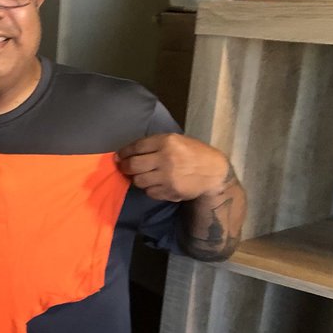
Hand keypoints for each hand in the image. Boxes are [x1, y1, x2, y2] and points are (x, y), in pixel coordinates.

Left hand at [116, 133, 233, 201]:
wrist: (214, 172)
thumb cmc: (194, 153)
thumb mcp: (177, 141)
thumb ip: (156, 145)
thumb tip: (129, 152)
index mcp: (167, 141)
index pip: (136, 147)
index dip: (124, 152)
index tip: (118, 156)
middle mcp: (165, 158)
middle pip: (133, 165)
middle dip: (125, 167)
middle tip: (124, 168)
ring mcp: (167, 176)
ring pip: (139, 181)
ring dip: (137, 179)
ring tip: (142, 176)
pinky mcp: (170, 191)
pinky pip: (149, 192)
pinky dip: (149, 189)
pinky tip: (156, 184)